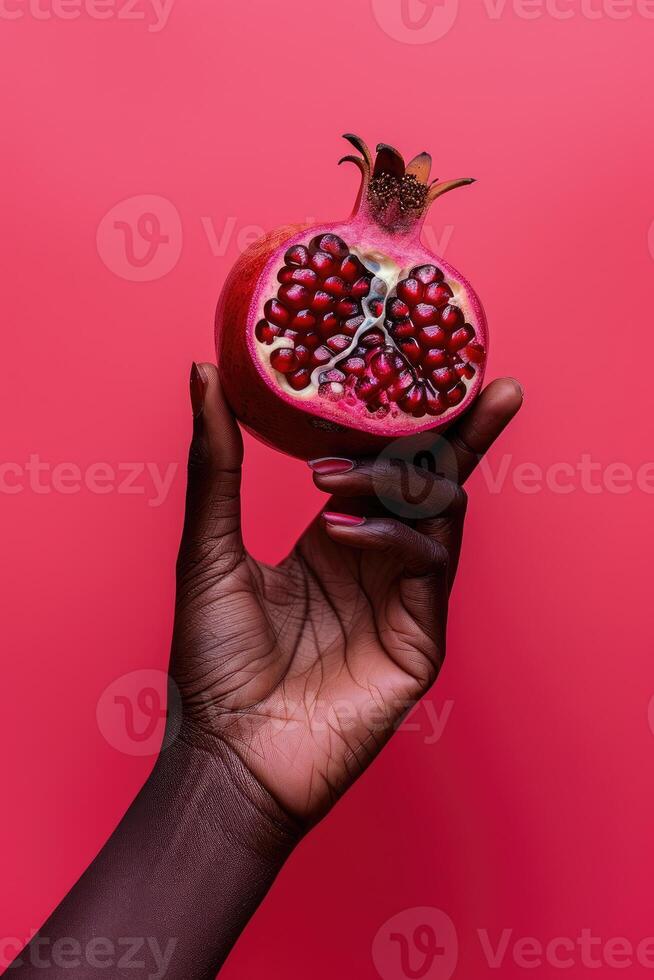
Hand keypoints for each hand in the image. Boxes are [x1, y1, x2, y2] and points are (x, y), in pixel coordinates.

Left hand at [172, 363, 521, 824]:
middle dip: (467, 434)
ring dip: (396, 481)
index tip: (419, 366)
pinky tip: (341, 533)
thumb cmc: (213, 663)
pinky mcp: (420, 639)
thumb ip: (216, 461)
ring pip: (439, 514)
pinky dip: (392, 537)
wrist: (226, 756)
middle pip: (437, 482)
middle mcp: (377, 560)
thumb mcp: (207, 548)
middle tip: (488, 387)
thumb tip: (203, 374)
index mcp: (336, 538)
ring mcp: (403, 599)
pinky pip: (428, 567)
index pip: (389, 466)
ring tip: (333, 478)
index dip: (411, 421)